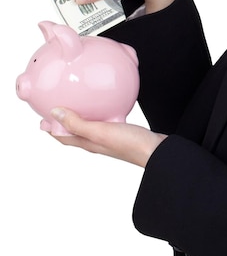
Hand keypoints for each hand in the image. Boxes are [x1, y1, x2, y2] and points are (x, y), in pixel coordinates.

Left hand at [49, 108, 166, 167]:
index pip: (64, 137)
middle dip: (64, 123)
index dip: (51, 129)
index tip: (42, 120)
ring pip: (90, 126)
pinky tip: (108, 104)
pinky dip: (100, 112)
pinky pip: (105, 120)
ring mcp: (110, 137)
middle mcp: (97, 141)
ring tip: (79, 105)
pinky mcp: (122, 131)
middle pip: (75, 132)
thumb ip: (78, 123)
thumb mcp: (100, 132)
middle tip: (56, 110)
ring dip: (81, 117)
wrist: (157, 150)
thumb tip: (54, 113)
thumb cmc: (130, 145)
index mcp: (89, 143)